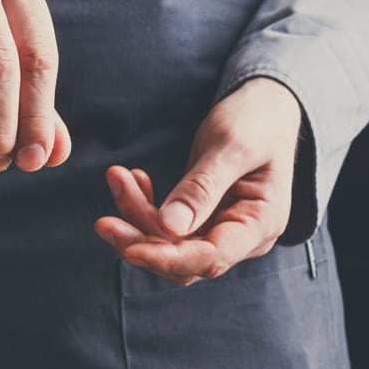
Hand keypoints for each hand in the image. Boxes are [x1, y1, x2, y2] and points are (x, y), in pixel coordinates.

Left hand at [93, 78, 300, 285]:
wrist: (266, 107)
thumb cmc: (256, 120)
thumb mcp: (231, 145)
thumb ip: (202, 187)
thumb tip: (170, 228)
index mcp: (261, 224)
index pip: (211, 258)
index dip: (168, 258)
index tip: (129, 249)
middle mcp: (242, 237)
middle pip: (184, 261)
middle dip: (141, 241)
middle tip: (102, 221)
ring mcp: (221, 230)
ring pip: (169, 244)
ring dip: (137, 217)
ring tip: (117, 178)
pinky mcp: (203, 219)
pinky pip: (166, 227)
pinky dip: (144, 207)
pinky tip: (133, 181)